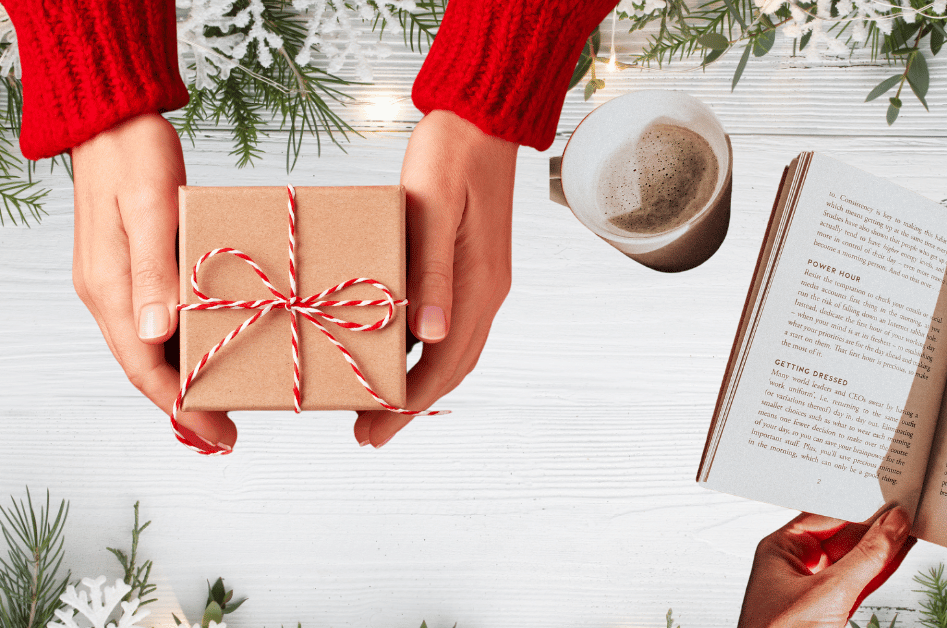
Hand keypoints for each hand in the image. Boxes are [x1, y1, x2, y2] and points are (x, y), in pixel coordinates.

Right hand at [71, 113, 235, 453]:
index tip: (214, 436)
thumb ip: (154, 271)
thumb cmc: (136, 156)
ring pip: (151, 350)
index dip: (179, 407)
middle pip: (146, 368)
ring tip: (222, 408)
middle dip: (183, 406)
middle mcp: (110, 294)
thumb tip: (157, 336)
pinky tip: (209, 355)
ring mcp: (119, 283)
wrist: (113, 121)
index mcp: (111, 289)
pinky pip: (156, 323)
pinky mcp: (135, 269)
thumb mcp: (151, 209)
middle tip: (225, 436)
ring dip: (183, 383)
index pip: (144, 367)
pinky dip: (181, 349)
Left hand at [355, 110, 517, 446]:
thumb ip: (432, 274)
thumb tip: (430, 336)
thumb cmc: (449, 155)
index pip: (445, 363)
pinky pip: (451, 325)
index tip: (373, 431)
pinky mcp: (472, 266)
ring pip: (454, 350)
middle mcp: (486, 290)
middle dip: (412, 406)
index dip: (409, 403)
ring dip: (420, 382)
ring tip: (379, 407)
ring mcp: (483, 280)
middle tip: (369, 436)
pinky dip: (426, 352)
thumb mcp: (432, 211)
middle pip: (452, 367)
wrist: (482, 118)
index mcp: (477, 284)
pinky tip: (398, 352)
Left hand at [738, 508, 916, 627]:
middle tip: (908, 506)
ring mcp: (815, 590)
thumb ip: (865, 559)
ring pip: (857, 562)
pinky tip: (900, 553)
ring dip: (884, 547)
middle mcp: (796, 566)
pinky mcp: (831, 611)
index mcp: (780, 550)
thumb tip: (892, 526)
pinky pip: (861, 583)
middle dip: (876, 524)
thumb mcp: (828, 592)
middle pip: (844, 537)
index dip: (858, 504)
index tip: (887, 495)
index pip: (825, 516)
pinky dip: (881, 570)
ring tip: (912, 525)